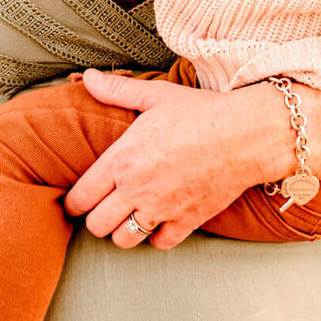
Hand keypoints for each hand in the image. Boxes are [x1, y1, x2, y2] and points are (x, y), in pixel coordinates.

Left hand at [63, 70, 283, 248]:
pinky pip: (159, 243)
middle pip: (96, 225)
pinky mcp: (186, 222)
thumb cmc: (201, 112)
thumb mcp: (156, 95)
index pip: (81, 196)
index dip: (74, 202)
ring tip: (128, 217)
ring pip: (124, 240)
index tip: (78, 199)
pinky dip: (157, 236)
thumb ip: (117, 91)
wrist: (245, 134)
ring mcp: (161, 209)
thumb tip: (86, 77)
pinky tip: (160, 221)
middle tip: (103, 208)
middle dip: (96, 218)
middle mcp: (136, 189)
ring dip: (123, 231)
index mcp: (122, 159)